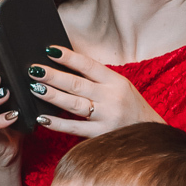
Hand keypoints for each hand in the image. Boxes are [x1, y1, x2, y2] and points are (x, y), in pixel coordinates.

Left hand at [25, 46, 163, 136]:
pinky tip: (42, 117)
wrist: (151, 134)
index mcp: (116, 81)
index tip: (49, 51)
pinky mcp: (100, 135)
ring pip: (73, 104)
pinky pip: (74, 128)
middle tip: (34, 70)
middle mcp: (110, 98)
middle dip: (53, 76)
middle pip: (76, 84)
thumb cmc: (131, 107)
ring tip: (35, 88)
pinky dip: (57, 123)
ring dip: (52, 95)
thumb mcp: (121, 86)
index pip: (88, 66)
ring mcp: (105, 117)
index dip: (68, 57)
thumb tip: (67, 65)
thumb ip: (97, 78)